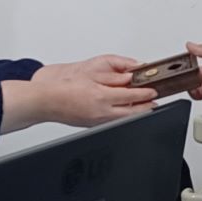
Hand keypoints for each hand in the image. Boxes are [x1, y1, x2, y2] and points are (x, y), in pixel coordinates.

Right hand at [14, 58, 156, 129]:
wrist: (47, 101)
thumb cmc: (64, 88)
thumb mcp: (91, 75)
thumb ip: (112, 77)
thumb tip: (128, 77)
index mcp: (101, 97)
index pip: (131, 96)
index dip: (145, 94)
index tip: (153, 92)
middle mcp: (101, 112)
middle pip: (132, 113)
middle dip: (145, 108)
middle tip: (154, 103)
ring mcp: (97, 121)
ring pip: (123, 120)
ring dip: (135, 113)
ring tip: (144, 107)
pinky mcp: (93, 125)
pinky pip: (112, 122)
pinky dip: (122, 117)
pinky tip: (125, 112)